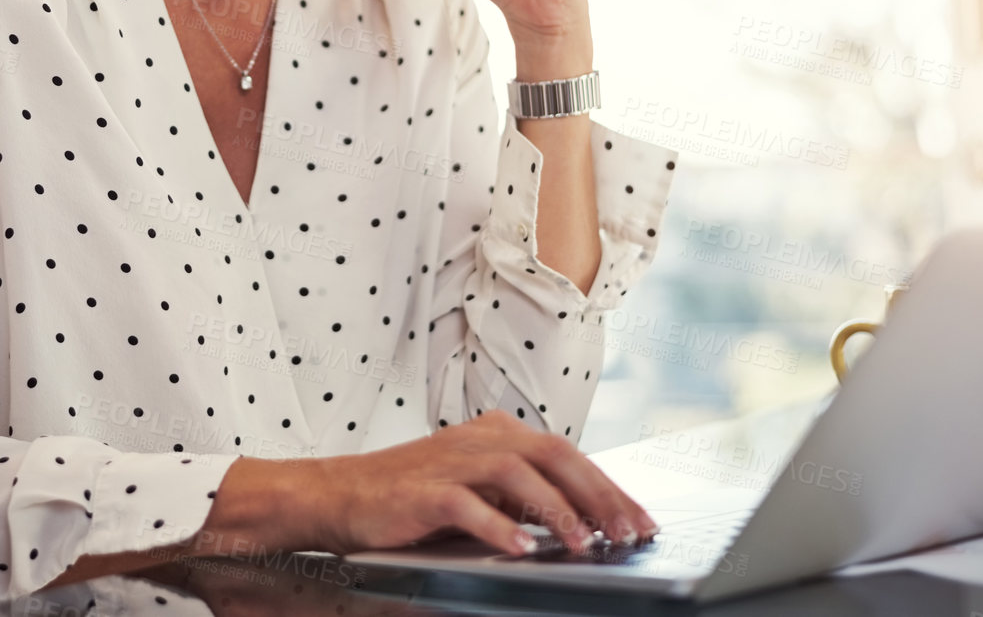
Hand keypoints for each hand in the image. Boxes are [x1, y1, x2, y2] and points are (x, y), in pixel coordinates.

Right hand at [307, 408, 657, 555]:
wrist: (341, 493)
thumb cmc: (413, 495)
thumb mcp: (477, 489)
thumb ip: (523, 497)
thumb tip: (585, 523)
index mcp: (497, 434)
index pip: (567, 454)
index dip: (609, 487)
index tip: (641, 520)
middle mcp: (479, 439)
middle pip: (553, 455)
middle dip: (598, 495)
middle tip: (628, 534)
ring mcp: (450, 462)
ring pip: (517, 472)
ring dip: (556, 509)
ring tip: (584, 544)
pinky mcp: (422, 490)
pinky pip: (467, 504)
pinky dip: (497, 525)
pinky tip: (522, 548)